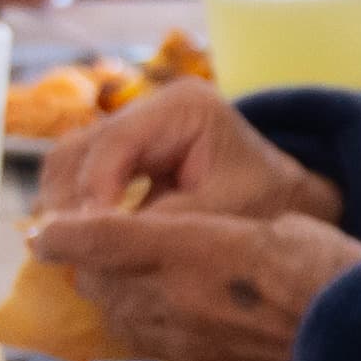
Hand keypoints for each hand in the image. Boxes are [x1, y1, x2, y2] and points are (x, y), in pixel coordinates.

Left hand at [19, 201, 357, 360]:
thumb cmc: (329, 267)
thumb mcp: (274, 220)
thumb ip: (213, 227)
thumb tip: (169, 233)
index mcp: (196, 247)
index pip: (105, 238)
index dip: (67, 234)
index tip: (43, 232)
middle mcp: (179, 299)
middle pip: (101, 282)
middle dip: (90, 265)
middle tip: (92, 250)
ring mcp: (188, 344)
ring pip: (121, 319)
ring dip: (115, 300)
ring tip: (128, 284)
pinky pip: (156, 350)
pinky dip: (149, 331)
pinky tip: (170, 320)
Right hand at [41, 76, 337, 223]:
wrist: (295, 205)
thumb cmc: (271, 206)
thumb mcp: (222, 216)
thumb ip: (160, 224)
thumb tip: (92, 242)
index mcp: (183, 107)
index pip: (113, 144)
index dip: (91, 194)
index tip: (87, 240)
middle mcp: (151, 108)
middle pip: (76, 149)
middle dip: (68, 203)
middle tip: (69, 251)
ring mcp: (135, 130)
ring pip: (68, 165)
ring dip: (65, 211)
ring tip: (74, 253)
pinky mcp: (126, 156)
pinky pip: (80, 180)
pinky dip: (77, 213)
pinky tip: (84, 247)